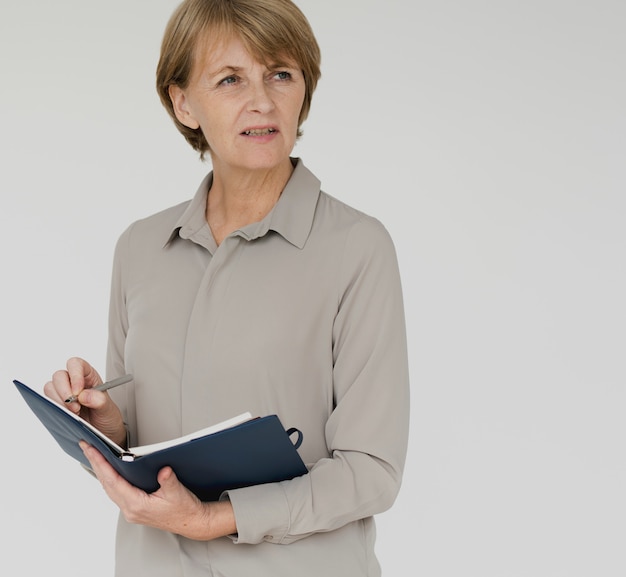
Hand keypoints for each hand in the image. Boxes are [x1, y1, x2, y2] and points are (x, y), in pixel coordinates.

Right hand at [44, 357, 126, 446]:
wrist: (103, 433)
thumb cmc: (107, 417)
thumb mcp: (109, 409)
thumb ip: (100, 401)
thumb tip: (84, 395)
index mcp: (89, 376)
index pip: (76, 364)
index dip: (74, 375)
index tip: (78, 392)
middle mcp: (74, 382)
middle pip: (59, 376)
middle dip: (64, 392)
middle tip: (75, 408)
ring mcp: (63, 393)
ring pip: (50, 387)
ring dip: (59, 401)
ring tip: (74, 414)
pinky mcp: (56, 405)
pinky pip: (46, 401)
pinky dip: (53, 408)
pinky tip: (66, 416)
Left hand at [80, 441, 236, 539]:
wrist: (191, 522)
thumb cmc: (184, 510)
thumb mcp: (178, 493)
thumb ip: (169, 481)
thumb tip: (163, 470)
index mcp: (137, 506)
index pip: (114, 482)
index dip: (102, 464)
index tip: (93, 451)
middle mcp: (130, 509)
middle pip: (107, 484)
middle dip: (95, 464)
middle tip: (86, 447)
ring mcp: (130, 510)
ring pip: (109, 488)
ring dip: (100, 471)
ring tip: (93, 455)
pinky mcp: (134, 508)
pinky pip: (116, 491)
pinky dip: (109, 478)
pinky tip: (108, 470)